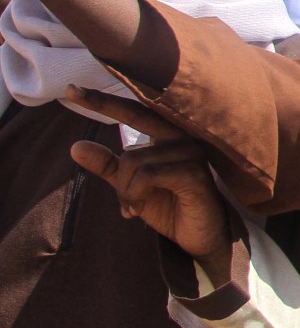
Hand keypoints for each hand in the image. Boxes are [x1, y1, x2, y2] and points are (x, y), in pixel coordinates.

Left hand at [67, 85, 232, 262]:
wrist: (200, 237)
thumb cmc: (171, 207)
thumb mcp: (132, 187)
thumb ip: (109, 166)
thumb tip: (76, 146)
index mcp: (169, 136)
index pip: (135, 110)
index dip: (104, 100)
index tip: (71, 89)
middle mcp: (183, 136)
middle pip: (134, 119)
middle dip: (104, 111)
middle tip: (85, 125)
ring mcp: (191, 152)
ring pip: (133, 159)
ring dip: (123, 189)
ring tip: (130, 208)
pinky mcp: (193, 172)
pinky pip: (147, 175)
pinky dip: (134, 194)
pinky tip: (136, 210)